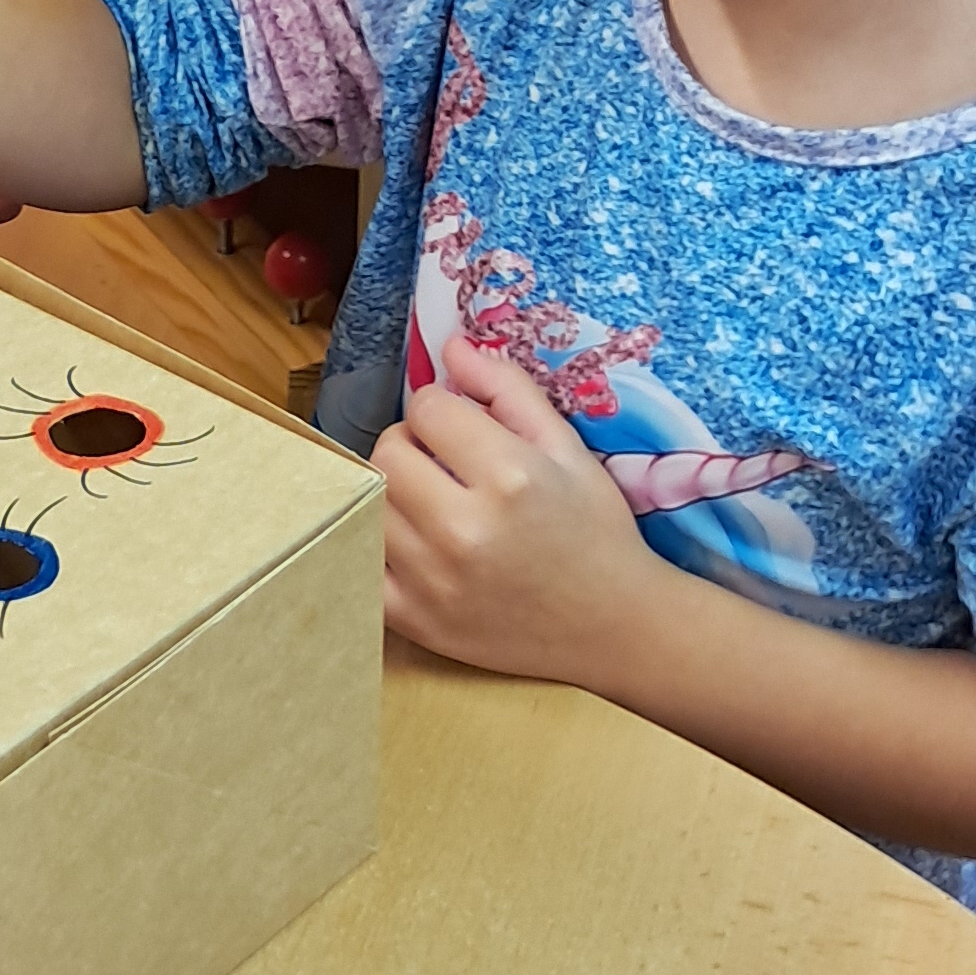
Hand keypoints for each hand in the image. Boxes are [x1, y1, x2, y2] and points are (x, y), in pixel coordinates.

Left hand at [373, 327, 666, 682]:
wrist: (614, 627)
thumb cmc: (596, 532)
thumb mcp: (568, 449)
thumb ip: (507, 389)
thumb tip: (451, 347)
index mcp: (509, 476)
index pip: (425, 409)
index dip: (441, 409)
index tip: (462, 428)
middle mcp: (464, 528)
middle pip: (387, 452)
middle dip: (411, 444)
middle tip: (444, 464)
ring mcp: (433, 579)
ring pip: (369, 502)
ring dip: (393, 493)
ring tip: (432, 503)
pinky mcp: (415, 620)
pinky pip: (360, 561)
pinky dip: (377, 545)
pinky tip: (413, 544)